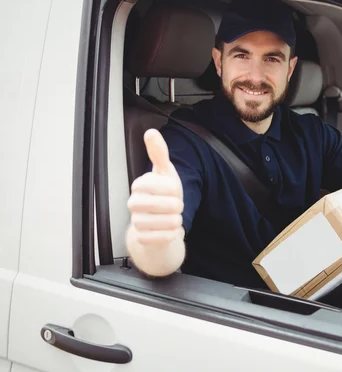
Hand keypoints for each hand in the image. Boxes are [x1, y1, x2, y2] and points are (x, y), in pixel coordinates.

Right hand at [126, 129, 183, 247]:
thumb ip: (159, 153)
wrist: (156, 224)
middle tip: (173, 205)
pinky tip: (166, 230)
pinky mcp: (141, 239)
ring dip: (176, 220)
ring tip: (170, 217)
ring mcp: (136, 222)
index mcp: (140, 185)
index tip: (173, 190)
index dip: (176, 189)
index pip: (168, 185)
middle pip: (170, 205)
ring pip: (170, 222)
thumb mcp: (165, 173)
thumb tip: (151, 132)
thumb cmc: (162, 196)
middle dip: (178, 206)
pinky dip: (172, 234)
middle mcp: (134, 203)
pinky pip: (165, 237)